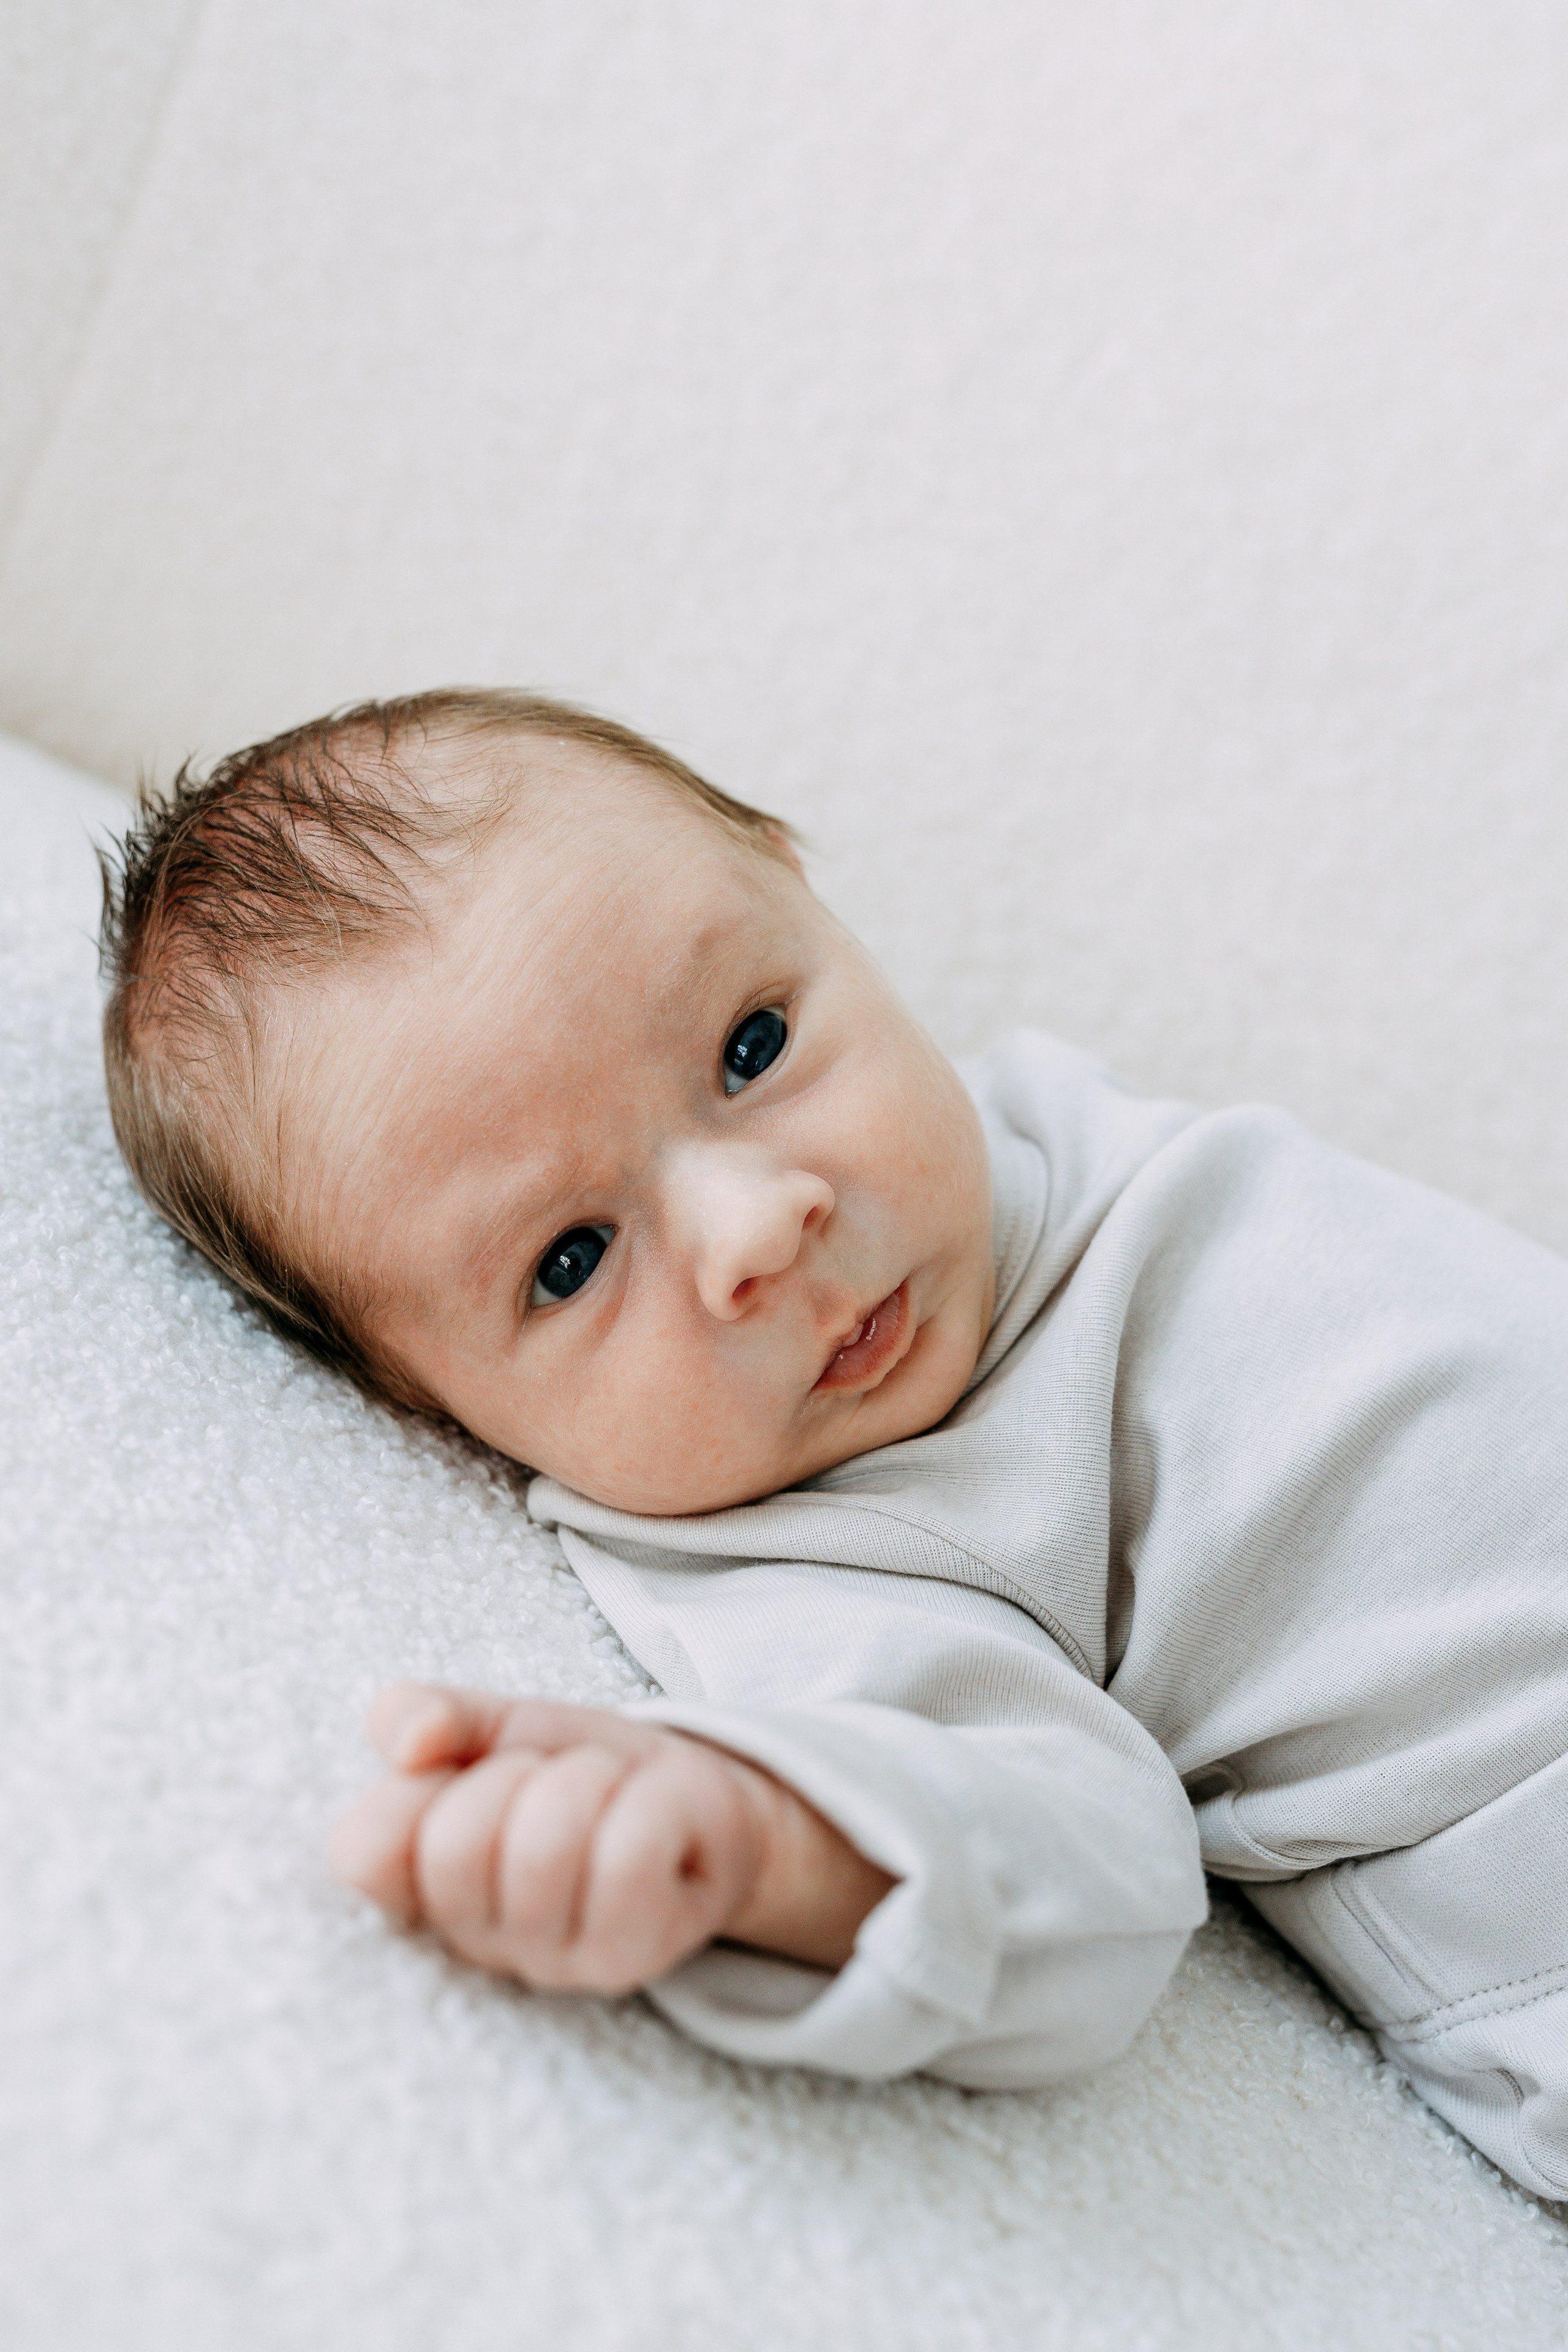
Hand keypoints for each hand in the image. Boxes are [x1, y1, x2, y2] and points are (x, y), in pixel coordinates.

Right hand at [328, 1684, 894, 1993]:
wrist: (691, 1796)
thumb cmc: (578, 1771)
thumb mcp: (496, 1725)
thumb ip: (427, 1715)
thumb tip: (408, 1739)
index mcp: (421, 1884)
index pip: (363, 1851)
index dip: (416, 1787)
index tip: (465, 1771)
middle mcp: (473, 1940)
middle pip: (455, 1844)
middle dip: (518, 1773)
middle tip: (555, 1780)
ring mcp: (550, 1962)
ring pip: (545, 1843)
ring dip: (589, 1780)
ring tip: (609, 1796)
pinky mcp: (627, 1959)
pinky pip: (630, 1852)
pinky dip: (652, 1799)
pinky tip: (657, 1821)